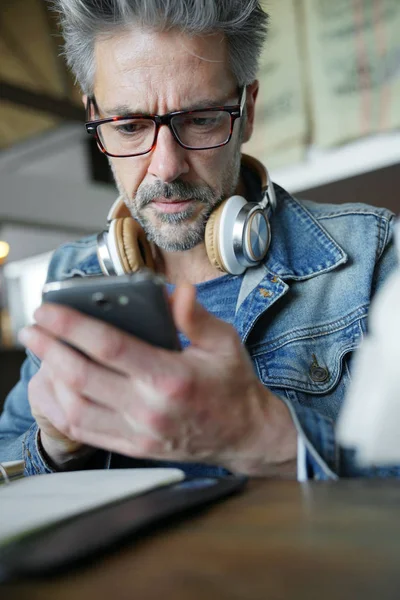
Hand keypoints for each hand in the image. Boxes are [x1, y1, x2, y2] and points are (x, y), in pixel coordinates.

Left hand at [19, 284, 296, 476]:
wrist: (245, 435)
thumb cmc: (233, 385)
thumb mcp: (225, 343)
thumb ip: (196, 317)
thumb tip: (177, 290)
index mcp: (171, 377)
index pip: (110, 347)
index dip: (73, 326)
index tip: (48, 310)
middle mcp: (150, 408)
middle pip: (83, 377)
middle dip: (50, 349)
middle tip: (32, 329)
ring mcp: (139, 432)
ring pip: (76, 407)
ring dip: (51, 378)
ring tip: (43, 354)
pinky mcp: (134, 447)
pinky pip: (85, 430)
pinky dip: (62, 408)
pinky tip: (54, 388)